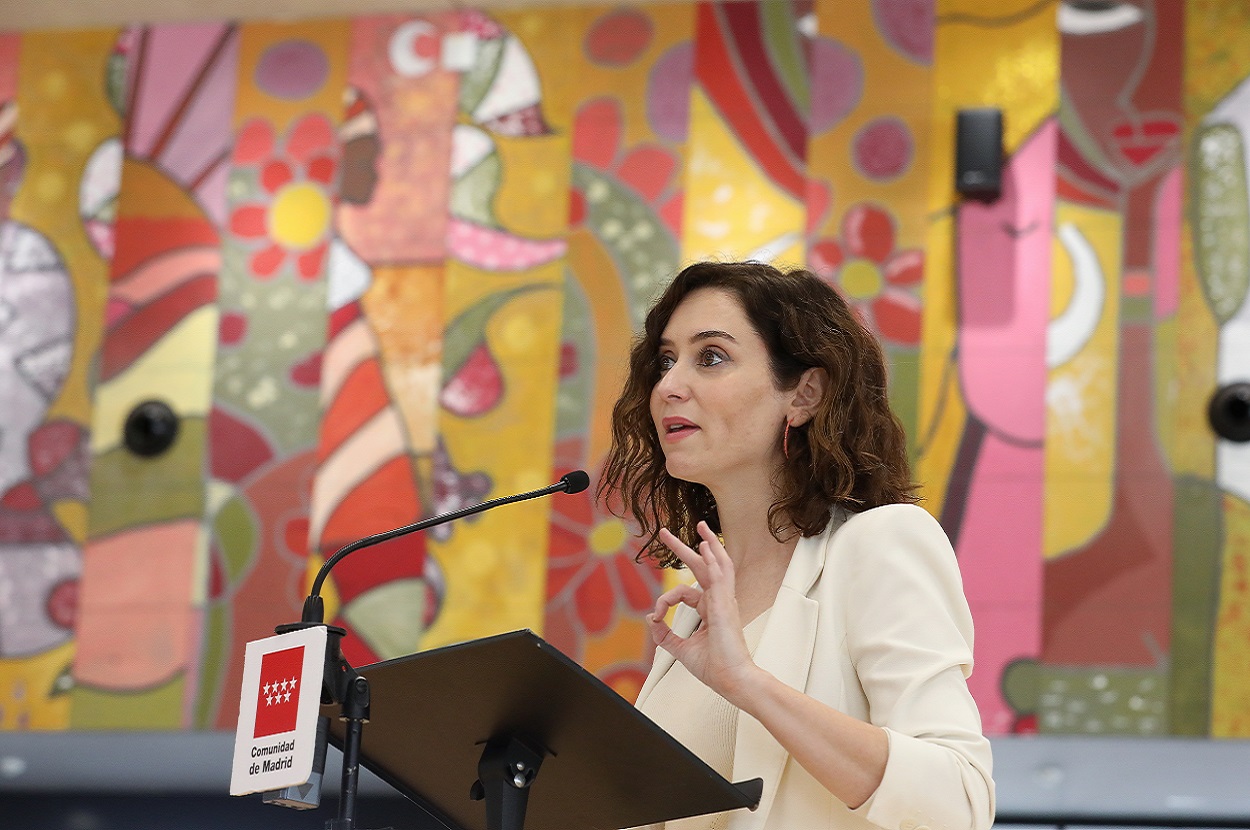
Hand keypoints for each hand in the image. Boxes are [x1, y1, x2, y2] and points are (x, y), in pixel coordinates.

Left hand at [646, 521, 757, 700]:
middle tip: (667, 533)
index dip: (664, 600)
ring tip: (700, 526)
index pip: (683, 592)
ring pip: (718, 564)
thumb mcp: (681, 649)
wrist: (732, 680)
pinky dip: (713, 558)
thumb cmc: (714, 667)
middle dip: (684, 549)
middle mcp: (718, 602)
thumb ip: (665, 635)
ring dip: (708, 544)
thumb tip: (651, 620)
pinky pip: (720, 574)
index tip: (656, 616)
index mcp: (710, 610)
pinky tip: (705, 544)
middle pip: (702, 567)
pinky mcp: (724, 604)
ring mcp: (724, 601)